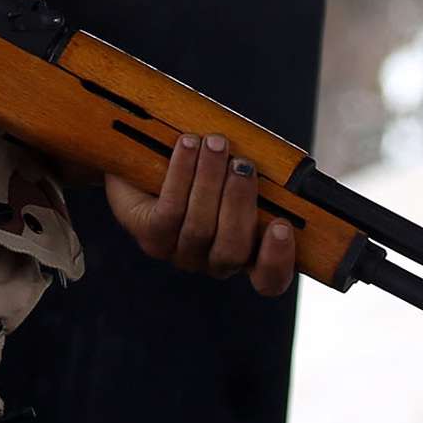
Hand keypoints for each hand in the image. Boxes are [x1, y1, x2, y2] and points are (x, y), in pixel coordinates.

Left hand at [102, 133, 297, 296]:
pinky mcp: (151, 236)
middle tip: (243, 164)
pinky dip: (182, 174)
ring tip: (215, 144)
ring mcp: (179, 252)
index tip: (284, 226)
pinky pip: (171, 209)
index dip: (278, 260)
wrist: (138, 162)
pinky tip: (187, 146)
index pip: (268, 278)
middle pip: (233, 250)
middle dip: (240, 203)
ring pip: (201, 226)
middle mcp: (212, 261)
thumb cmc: (197, 169)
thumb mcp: (232, 174)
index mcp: (244, 253)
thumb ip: (254, 177)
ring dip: (210, 180)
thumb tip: (272, 163)